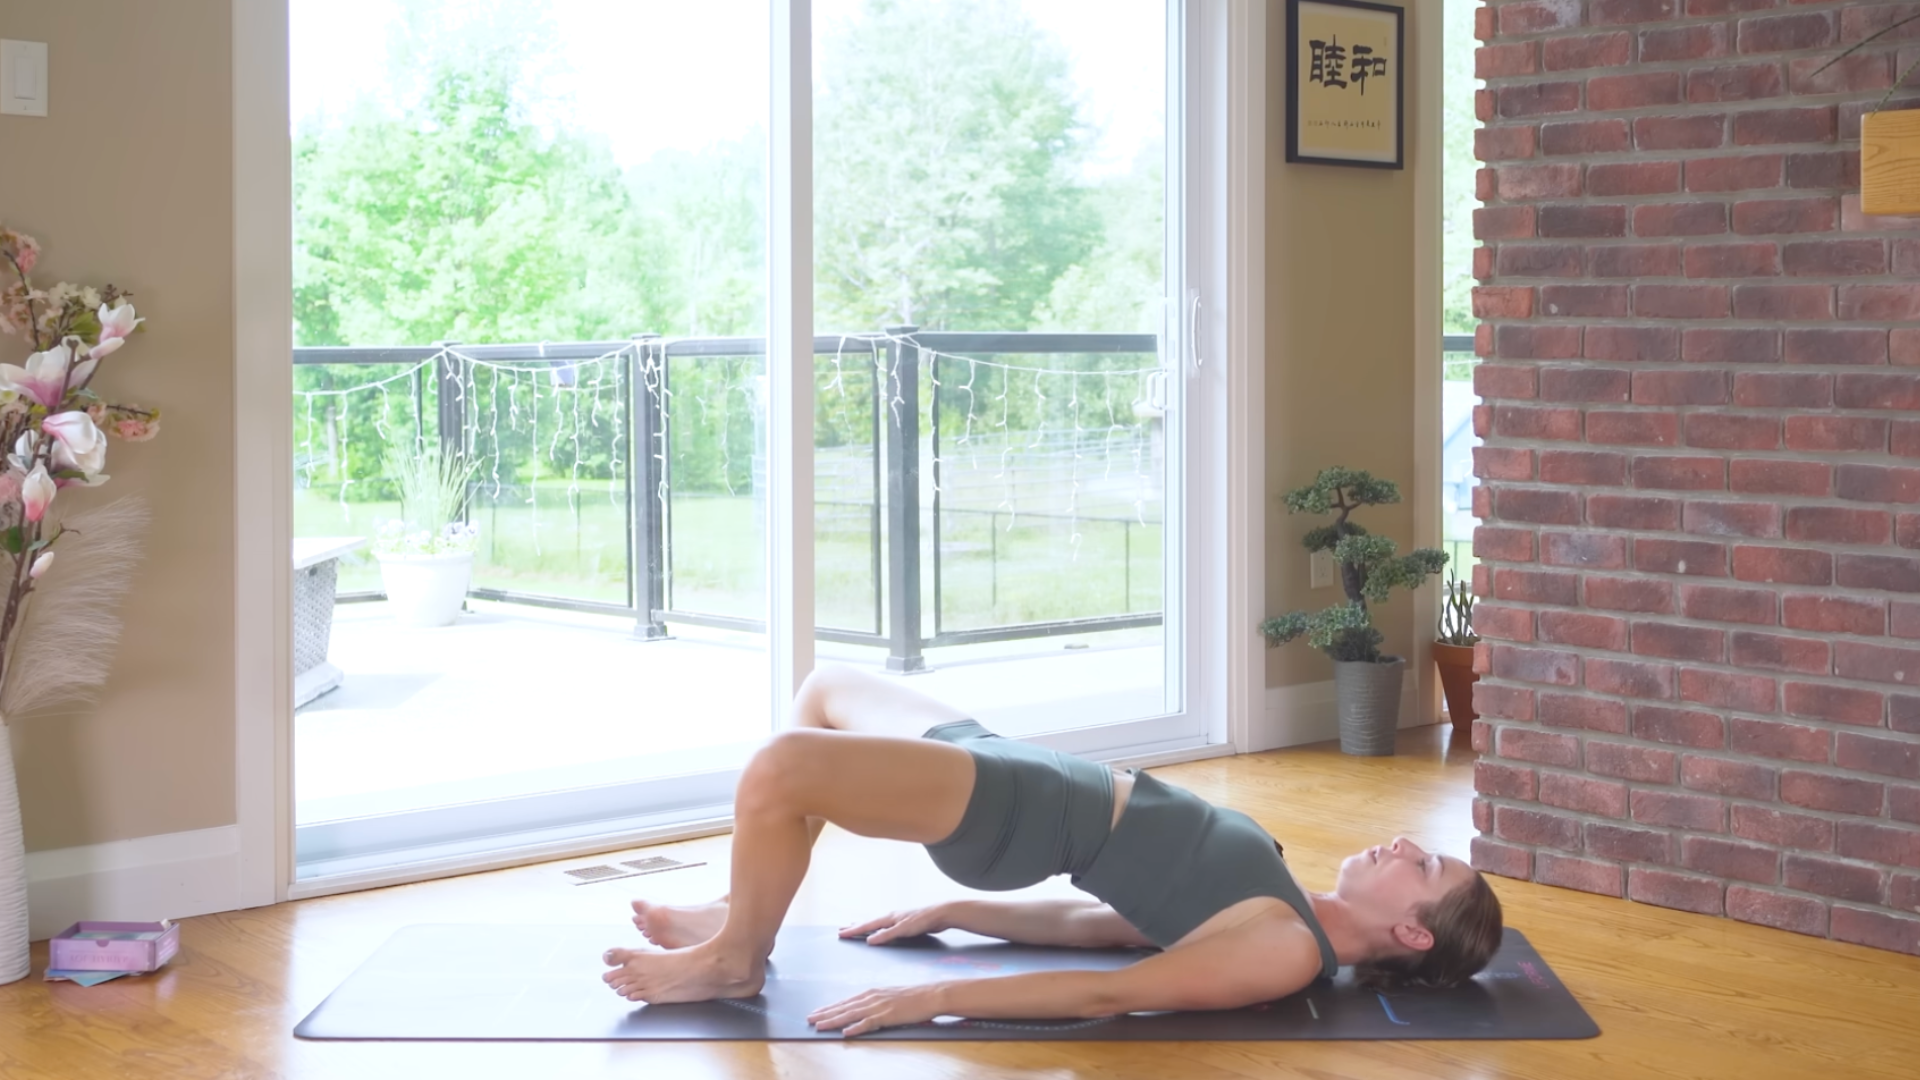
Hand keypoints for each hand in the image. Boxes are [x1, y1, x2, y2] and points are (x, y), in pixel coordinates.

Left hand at [807, 984, 945, 1036]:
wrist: (930, 995)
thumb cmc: (913, 997)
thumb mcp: (890, 996)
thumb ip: (875, 1002)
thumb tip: (863, 1010)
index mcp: (872, 993)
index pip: (845, 1002)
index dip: (829, 1008)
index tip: (816, 1012)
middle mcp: (872, 997)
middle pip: (844, 1007)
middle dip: (825, 1014)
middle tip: (809, 1019)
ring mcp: (879, 1006)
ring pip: (851, 1015)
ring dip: (834, 1021)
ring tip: (820, 1026)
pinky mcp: (888, 1015)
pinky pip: (869, 1023)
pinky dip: (857, 1028)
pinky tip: (846, 1033)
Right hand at [838, 904, 954, 944]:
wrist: (941, 914)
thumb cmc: (923, 921)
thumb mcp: (903, 930)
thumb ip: (886, 935)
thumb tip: (869, 940)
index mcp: (888, 917)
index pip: (866, 925)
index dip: (853, 930)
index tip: (840, 934)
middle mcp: (890, 916)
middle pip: (868, 921)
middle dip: (855, 926)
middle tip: (841, 930)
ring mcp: (897, 918)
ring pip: (875, 922)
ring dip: (864, 925)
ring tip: (854, 925)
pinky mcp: (904, 922)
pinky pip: (884, 925)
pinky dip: (875, 927)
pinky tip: (878, 929)